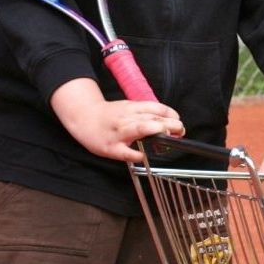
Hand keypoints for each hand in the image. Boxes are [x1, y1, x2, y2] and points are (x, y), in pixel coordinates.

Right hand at [50, 78, 183, 162]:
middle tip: (180, 130)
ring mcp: (119, 133)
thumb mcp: (129, 108)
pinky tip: (143, 156)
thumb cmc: (111, 115)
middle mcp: (127, 118)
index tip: (179, 120)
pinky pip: (125, 152)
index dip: (170, 114)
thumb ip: (148, 114)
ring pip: (139, 128)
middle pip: (151, 118)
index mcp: (133, 108)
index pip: (156, 108)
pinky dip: (135, 154)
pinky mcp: (111, 147)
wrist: (83, 118)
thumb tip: (171, 122)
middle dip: (168, 124)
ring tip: (167, 137)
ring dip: (155, 131)